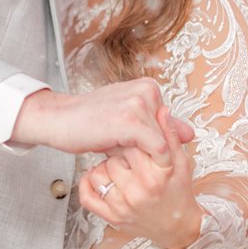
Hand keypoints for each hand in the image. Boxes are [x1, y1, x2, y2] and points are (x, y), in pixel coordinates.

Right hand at [11, 80, 194, 165]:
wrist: (58, 121)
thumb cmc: (89, 123)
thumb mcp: (128, 121)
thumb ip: (158, 126)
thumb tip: (190, 133)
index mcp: (148, 87)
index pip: (168, 125)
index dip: (154, 143)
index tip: (133, 147)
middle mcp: (147, 91)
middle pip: (167, 136)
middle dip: (150, 150)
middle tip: (121, 149)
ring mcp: (139, 104)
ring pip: (163, 145)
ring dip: (144, 156)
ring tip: (116, 148)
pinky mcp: (131, 121)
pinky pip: (158, 149)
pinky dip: (148, 161)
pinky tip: (122, 157)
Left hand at [77, 107, 201, 248]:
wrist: (178, 228)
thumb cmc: (179, 193)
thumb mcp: (181, 163)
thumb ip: (170, 135)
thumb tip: (162, 108)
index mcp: (157, 174)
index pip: (134, 143)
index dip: (130, 135)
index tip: (129, 133)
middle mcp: (138, 190)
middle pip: (114, 155)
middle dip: (117, 149)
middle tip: (121, 148)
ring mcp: (123, 205)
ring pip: (99, 172)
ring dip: (104, 166)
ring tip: (117, 166)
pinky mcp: (111, 217)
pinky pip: (88, 196)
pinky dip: (87, 183)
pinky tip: (97, 176)